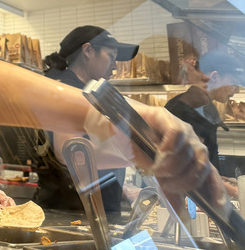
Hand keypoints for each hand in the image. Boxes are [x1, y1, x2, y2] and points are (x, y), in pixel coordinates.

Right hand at [84, 100, 225, 210]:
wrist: (109, 125)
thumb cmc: (131, 145)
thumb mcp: (152, 171)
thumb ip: (167, 187)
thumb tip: (179, 210)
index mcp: (190, 154)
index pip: (209, 171)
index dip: (215, 186)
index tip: (216, 204)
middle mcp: (189, 140)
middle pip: (202, 163)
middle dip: (186, 179)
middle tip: (166, 185)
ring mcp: (178, 126)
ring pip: (190, 150)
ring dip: (175, 166)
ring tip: (157, 171)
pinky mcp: (164, 116)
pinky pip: (176, 133)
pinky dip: (170, 147)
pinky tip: (160, 153)